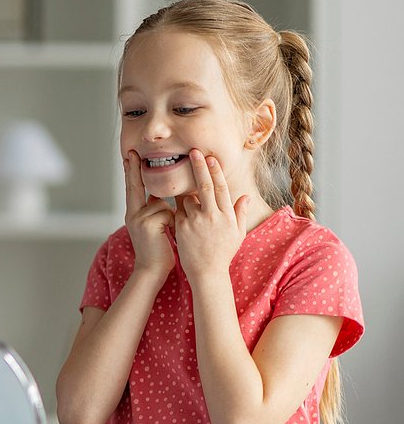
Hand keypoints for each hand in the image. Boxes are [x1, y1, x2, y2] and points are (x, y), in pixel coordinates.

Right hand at [124, 150, 175, 279]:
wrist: (152, 271)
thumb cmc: (158, 251)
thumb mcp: (154, 227)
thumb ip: (155, 210)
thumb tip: (160, 196)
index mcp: (133, 214)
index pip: (133, 188)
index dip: (131, 172)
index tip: (130, 156)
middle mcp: (132, 214)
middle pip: (135, 186)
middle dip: (134, 168)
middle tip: (132, 153)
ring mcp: (137, 218)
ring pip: (161, 202)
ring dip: (171, 214)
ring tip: (167, 233)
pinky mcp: (147, 224)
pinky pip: (166, 211)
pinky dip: (173, 221)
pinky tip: (169, 235)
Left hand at [174, 149, 249, 283]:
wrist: (207, 272)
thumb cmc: (223, 252)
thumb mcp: (237, 233)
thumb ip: (240, 213)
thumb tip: (245, 196)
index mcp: (227, 215)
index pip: (221, 187)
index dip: (215, 170)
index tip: (210, 157)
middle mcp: (212, 216)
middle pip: (204, 185)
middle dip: (199, 166)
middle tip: (193, 151)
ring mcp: (195, 221)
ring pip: (188, 199)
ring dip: (187, 197)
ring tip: (192, 209)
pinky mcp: (181, 227)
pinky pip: (178, 211)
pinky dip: (180, 210)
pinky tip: (184, 219)